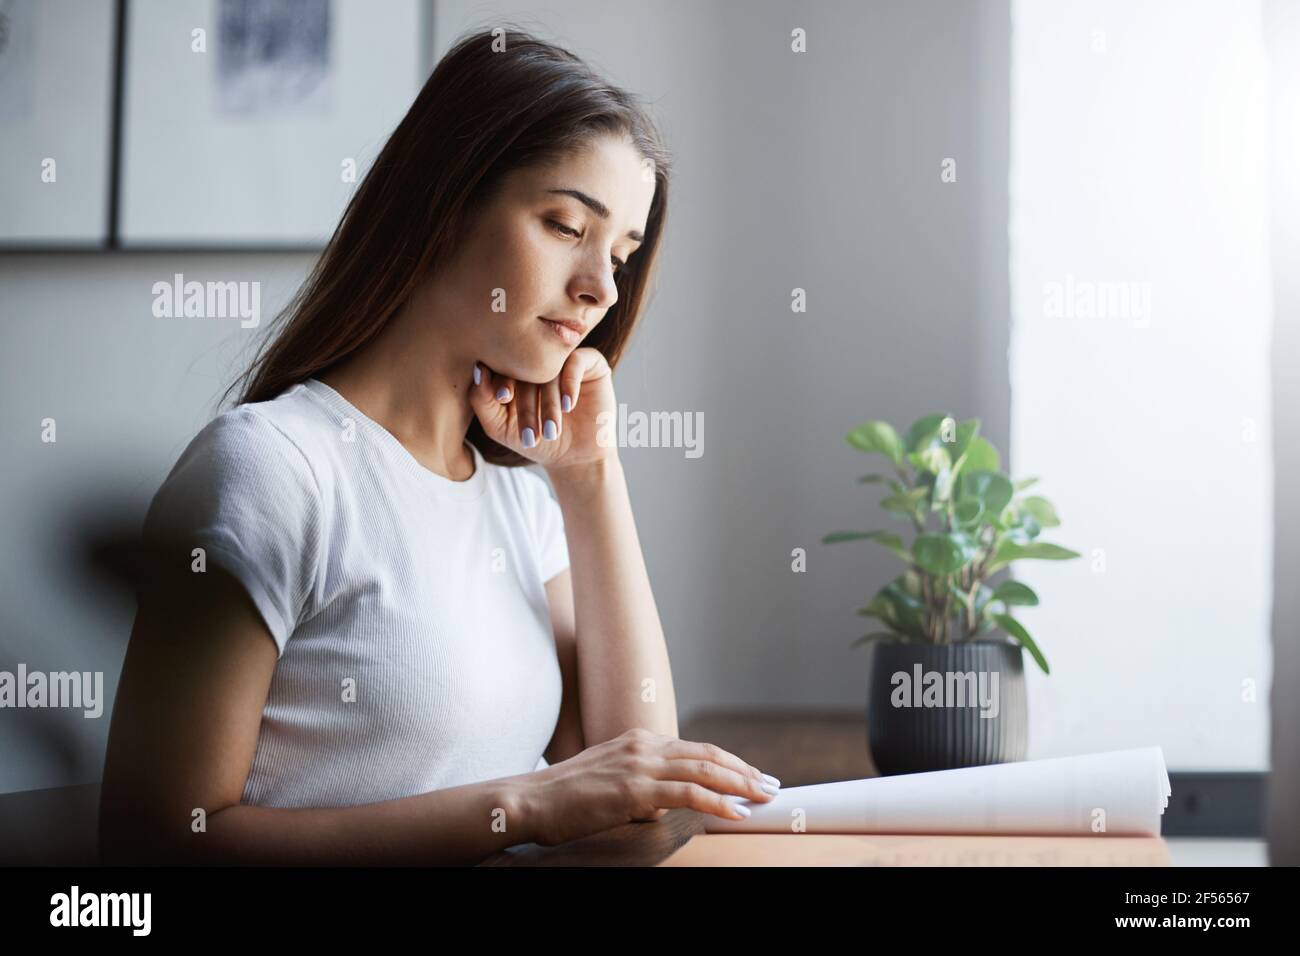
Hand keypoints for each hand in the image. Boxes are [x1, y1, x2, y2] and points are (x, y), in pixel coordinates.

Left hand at [469, 347, 617, 471]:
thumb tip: (478, 368)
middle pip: (527, 370)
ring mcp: (564, 360)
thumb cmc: (535, 441)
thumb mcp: (499, 427)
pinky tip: (568, 406)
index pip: (503, 364)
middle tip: (530, 432)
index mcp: (515, 369)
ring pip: (552, 370)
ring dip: (549, 404)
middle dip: (527, 404)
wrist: (575, 457)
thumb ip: (481, 400)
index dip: (500, 379)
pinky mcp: (590, 363)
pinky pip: (576, 361)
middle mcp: (539, 361)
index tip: (502, 398)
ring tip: (551, 431)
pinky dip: (569, 384)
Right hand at [520, 728, 780, 846]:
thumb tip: (662, 805)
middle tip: (770, 786)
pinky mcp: (634, 789)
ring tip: (763, 797)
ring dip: (740, 784)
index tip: (751, 776)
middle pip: (707, 754)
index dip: (728, 761)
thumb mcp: (609, 781)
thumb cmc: (564, 798)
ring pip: (704, 769)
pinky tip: (735, 812)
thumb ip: (639, 786)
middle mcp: (643, 746)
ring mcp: (639, 765)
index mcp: (638, 740)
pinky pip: (687, 793)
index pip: (695, 749)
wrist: (530, 801)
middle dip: (743, 770)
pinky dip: (717, 801)